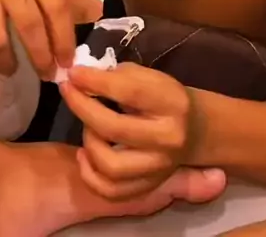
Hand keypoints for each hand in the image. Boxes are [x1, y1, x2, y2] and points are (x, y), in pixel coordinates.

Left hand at [61, 63, 197, 199]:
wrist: (196, 131)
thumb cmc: (166, 98)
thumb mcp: (151, 77)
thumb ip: (120, 76)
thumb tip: (83, 78)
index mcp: (172, 103)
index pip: (128, 90)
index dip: (95, 81)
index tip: (74, 73)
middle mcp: (168, 138)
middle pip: (113, 128)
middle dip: (82, 107)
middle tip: (68, 92)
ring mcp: (158, 168)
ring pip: (110, 165)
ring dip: (89, 141)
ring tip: (88, 126)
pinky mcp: (148, 188)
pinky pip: (109, 191)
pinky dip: (89, 174)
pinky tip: (85, 154)